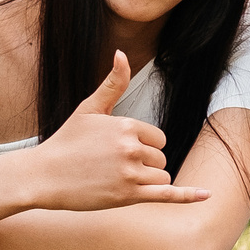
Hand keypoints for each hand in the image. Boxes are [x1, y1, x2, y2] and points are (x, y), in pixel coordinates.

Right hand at [13, 51, 210, 211]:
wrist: (41, 175)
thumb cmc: (66, 141)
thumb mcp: (89, 108)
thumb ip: (113, 83)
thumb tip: (122, 53)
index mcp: (126, 125)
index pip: (157, 138)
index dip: (143, 146)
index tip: (118, 152)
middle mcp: (131, 147)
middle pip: (160, 158)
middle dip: (144, 164)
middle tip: (112, 167)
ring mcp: (130, 173)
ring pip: (161, 177)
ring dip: (146, 181)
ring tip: (115, 180)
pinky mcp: (127, 196)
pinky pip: (166, 194)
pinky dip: (188, 195)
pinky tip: (207, 195)